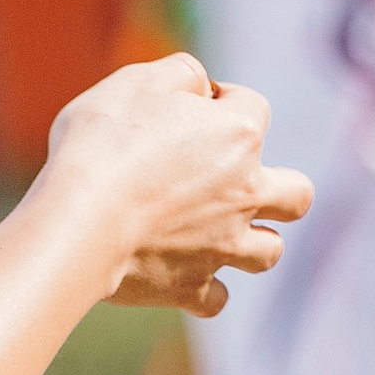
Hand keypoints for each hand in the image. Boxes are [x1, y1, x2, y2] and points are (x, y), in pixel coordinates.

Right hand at [44, 55, 313, 316]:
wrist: (78, 220)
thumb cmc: (105, 143)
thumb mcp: (140, 81)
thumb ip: (182, 74)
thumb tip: (201, 86)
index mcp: (240, 134)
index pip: (251, 106)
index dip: (217, 101)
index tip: (176, 110)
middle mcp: (246, 193)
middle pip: (296, 194)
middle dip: (277, 186)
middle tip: (230, 181)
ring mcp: (222, 246)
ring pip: (269, 252)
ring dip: (254, 241)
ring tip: (219, 232)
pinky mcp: (189, 287)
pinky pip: (215, 299)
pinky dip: (205, 290)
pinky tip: (184, 274)